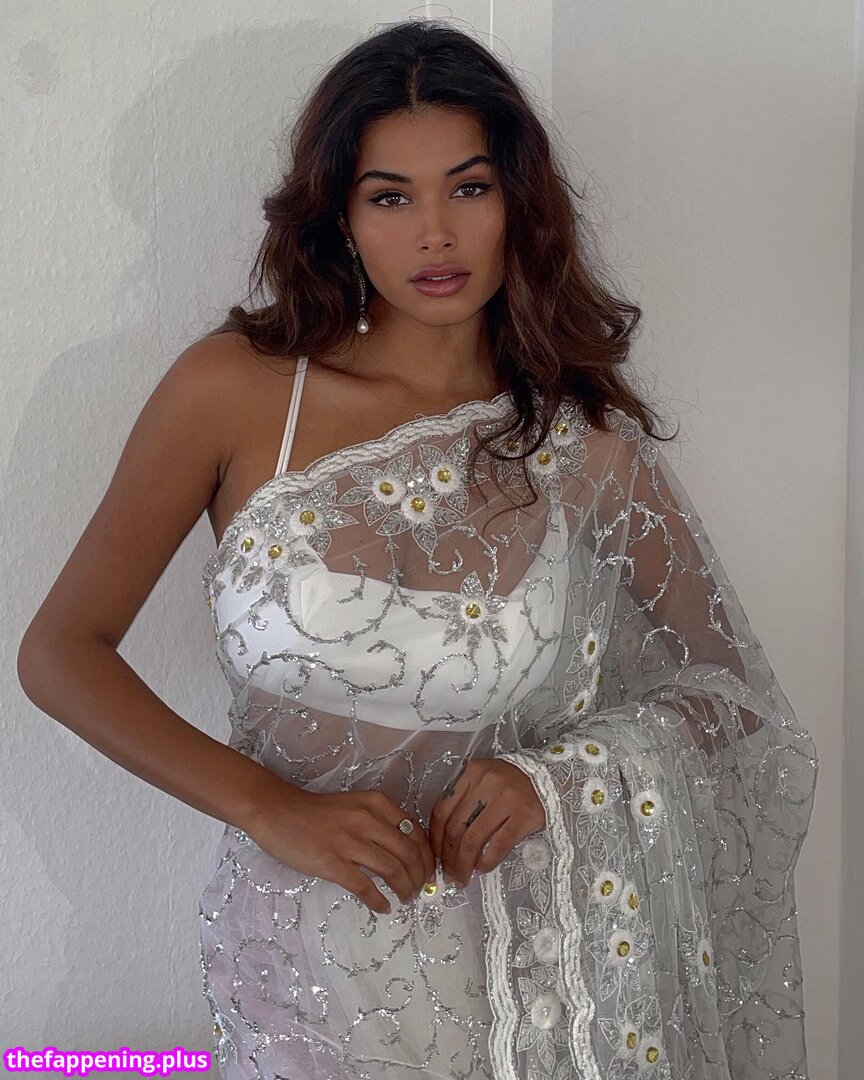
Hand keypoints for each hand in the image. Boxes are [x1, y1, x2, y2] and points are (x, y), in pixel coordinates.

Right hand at [244, 780, 435, 915]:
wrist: (277, 811)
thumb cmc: (317, 811)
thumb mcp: (355, 805)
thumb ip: (379, 822)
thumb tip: (405, 853)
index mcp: (376, 803)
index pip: (415, 832)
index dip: (427, 856)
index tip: (429, 872)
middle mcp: (367, 820)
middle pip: (409, 853)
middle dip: (420, 876)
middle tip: (419, 891)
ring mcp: (349, 841)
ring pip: (392, 870)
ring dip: (405, 889)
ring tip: (405, 899)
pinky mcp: (331, 863)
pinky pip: (364, 887)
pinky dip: (379, 900)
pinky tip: (383, 908)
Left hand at [428, 758, 546, 887]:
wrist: (547, 779)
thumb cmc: (510, 784)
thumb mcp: (483, 782)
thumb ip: (463, 801)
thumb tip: (444, 842)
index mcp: (471, 774)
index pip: (442, 810)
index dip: (435, 839)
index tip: (435, 857)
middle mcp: (486, 783)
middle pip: (456, 827)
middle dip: (448, 857)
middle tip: (449, 875)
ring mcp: (506, 798)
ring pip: (474, 838)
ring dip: (464, 864)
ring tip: (462, 877)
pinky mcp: (524, 815)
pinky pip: (499, 844)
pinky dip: (487, 861)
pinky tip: (483, 868)